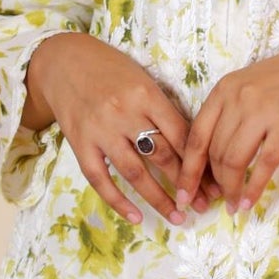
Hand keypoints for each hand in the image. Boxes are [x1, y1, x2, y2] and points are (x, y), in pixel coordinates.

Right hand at [23, 34, 213, 225]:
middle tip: (203, 206)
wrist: (63, 61)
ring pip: (135, 172)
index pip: (180, 135)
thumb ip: (163, 110)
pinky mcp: (80, 143)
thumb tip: (193, 148)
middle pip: (162, 156)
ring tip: (177, 217)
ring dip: (158, 199)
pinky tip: (136, 217)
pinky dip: (118, 201)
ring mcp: (100, 130)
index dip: (199, 163)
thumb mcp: (143, 80)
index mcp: (146, 94)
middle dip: (186, 185)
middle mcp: (124, 113)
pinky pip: (100, 179)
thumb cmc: (111, 70)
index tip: (215, 183)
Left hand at [177, 35, 278, 213]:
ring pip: (235, 161)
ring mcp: (264, 109)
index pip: (196, 135)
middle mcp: (239, 97)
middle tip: (218, 201)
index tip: (181, 193)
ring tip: (234, 205)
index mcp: (226, 88)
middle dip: (213, 183)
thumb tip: (219, 154)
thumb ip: (235, 111)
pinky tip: (250, 203)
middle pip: (214, 152)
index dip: (187, 170)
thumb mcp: (256, 85)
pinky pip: (265, 164)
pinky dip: (254, 189)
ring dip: (232, 189)